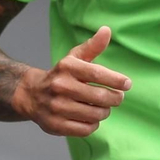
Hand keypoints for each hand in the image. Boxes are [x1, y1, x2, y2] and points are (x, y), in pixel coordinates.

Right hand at [14, 26, 131, 137]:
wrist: (31, 95)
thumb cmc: (61, 75)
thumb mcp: (74, 58)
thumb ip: (92, 46)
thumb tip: (107, 30)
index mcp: (67, 67)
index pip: (97, 73)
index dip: (116, 80)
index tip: (127, 84)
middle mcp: (60, 86)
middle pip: (99, 97)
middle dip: (114, 98)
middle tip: (117, 98)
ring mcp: (57, 107)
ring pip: (95, 114)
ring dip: (104, 112)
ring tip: (103, 107)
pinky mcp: (56, 125)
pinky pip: (86, 129)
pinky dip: (93, 124)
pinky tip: (91, 117)